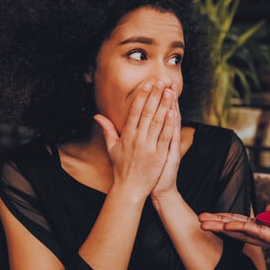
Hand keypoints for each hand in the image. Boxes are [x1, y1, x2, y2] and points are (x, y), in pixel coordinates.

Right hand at [94, 79, 176, 199]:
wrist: (130, 188)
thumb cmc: (121, 168)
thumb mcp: (112, 148)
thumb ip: (107, 129)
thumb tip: (97, 115)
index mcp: (127, 135)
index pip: (134, 111)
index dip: (141, 96)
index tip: (147, 84)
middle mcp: (137, 139)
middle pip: (147, 112)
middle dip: (155, 95)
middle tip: (162, 81)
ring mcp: (148, 147)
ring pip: (157, 122)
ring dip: (164, 105)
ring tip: (170, 91)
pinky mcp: (158, 155)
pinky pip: (164, 137)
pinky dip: (168, 125)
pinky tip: (172, 112)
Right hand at [199, 203, 269, 258]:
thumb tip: (269, 209)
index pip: (247, 224)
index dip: (229, 219)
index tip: (210, 215)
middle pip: (241, 230)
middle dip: (220, 225)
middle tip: (198, 220)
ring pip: (248, 233)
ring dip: (228, 228)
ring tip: (207, 223)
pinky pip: (265, 234)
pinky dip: (249, 229)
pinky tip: (234, 225)